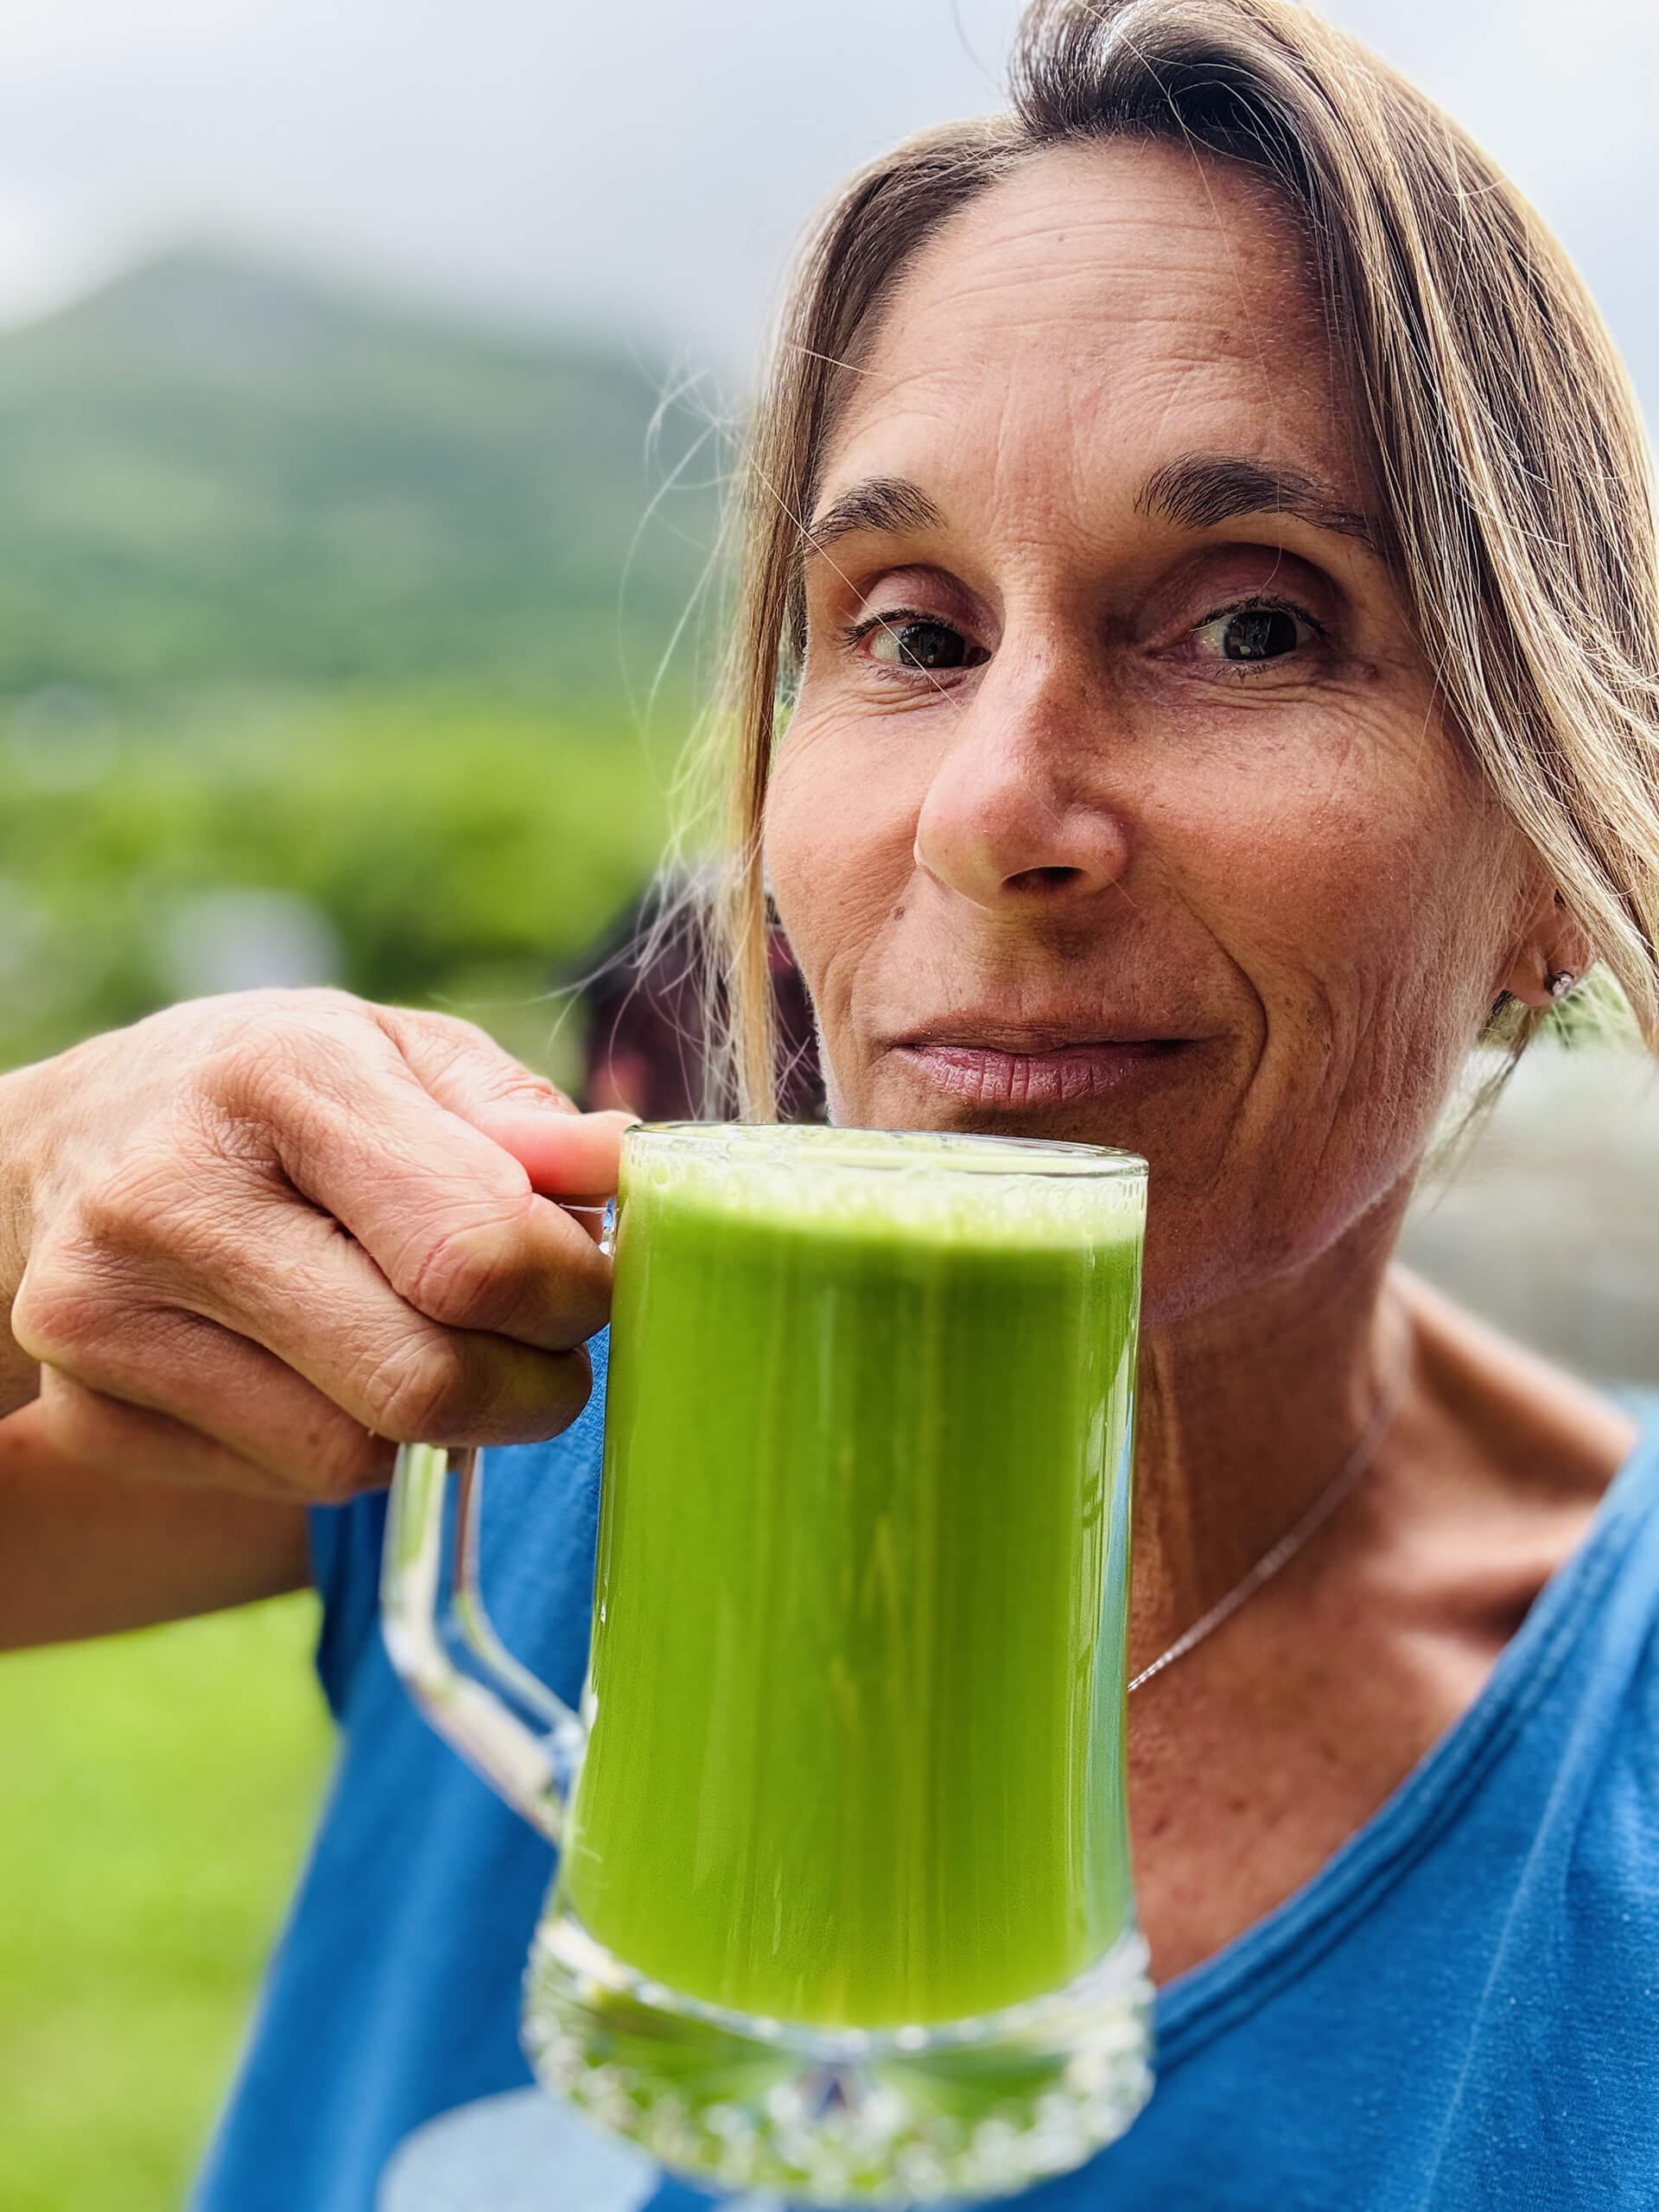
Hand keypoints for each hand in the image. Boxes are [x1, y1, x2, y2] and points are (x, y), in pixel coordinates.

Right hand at [0, 989, 631, 1501]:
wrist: (70, 1147)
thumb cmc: (276, 1097)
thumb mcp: (397, 1053)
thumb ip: (520, 1117)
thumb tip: (618, 1169)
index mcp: (279, 1078)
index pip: (475, 1254)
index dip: (571, 1292)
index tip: (587, 1283)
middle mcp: (173, 1196)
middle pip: (425, 1383)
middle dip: (530, 1388)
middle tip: (544, 1351)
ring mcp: (108, 1316)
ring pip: (360, 1457)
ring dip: (439, 1424)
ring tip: (420, 1336)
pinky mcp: (87, 1414)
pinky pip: (290, 1486)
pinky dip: (348, 1443)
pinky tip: (321, 1365)